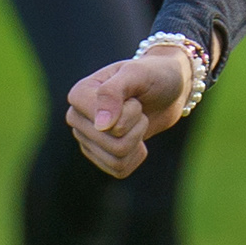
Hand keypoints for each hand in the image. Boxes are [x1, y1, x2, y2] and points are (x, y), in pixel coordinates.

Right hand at [64, 44, 198, 179]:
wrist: (168, 88)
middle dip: (136, 126)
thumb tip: (101, 125)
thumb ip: (113, 92)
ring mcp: (87, 138)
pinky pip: (119, 170)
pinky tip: (137, 138)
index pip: (104, 125)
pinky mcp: (100, 155)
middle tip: (139, 107)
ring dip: (137, 139)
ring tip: (137, 120)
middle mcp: (77, 118)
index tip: (133, 97)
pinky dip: (136, 156)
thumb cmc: (152, 76)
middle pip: (112, 144)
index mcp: (78, 95)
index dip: (129, 113)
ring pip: (116, 160)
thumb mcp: (136, 74)